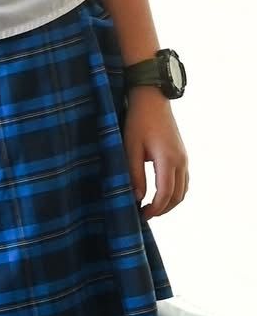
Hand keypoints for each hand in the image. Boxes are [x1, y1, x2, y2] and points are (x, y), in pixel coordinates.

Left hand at [123, 87, 188, 218]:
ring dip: (170, 202)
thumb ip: (134, 174)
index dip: (155, 209)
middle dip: (163, 209)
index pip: (165, 194)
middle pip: (177, 196)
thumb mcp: (131, 148)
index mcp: (168, 160)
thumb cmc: (138, 122)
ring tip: (152, 207)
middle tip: (145, 214)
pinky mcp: (183, 155)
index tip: (141, 215)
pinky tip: (160, 194)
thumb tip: (138, 197)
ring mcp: (184, 158)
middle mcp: (181, 161)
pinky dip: (174, 192)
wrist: (152, 100)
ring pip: (183, 190)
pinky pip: (184, 181)